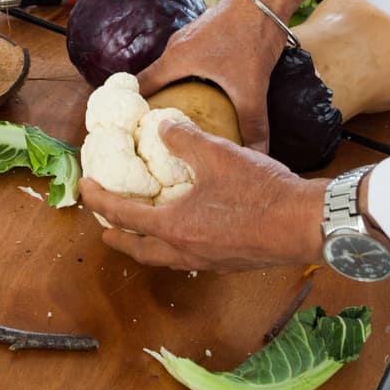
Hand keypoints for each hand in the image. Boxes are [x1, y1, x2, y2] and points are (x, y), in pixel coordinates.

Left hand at [79, 120, 325, 271]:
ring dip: (146, 246)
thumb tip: (161, 127)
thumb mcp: (216, 153)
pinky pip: (189, 258)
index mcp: (174, 227)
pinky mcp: (229, 262)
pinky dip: (174, 247)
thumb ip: (182, 138)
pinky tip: (186, 232)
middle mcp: (186, 250)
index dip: (99, 200)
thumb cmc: (260, 191)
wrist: (304, 222)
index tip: (85, 189)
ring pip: (165, 258)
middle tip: (104, 228)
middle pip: (139, 249)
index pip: (122, 216)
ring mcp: (209, 261)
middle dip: (117, 238)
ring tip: (142, 232)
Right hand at [136, 0, 286, 150]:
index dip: (133, 110)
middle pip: (153, 80)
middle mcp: (175, 47)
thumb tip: (257, 153)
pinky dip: (185, 79)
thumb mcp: (251, 87)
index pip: (140, 87)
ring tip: (176, 118)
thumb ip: (253, 123)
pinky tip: (201, 95)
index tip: (132, 131)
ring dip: (169, 91)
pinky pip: (184, 62)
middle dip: (151, 105)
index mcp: (175, 59)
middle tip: (154, 132)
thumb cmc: (252, 38)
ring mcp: (188, 39)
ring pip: (169, 71)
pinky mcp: (202, 35)